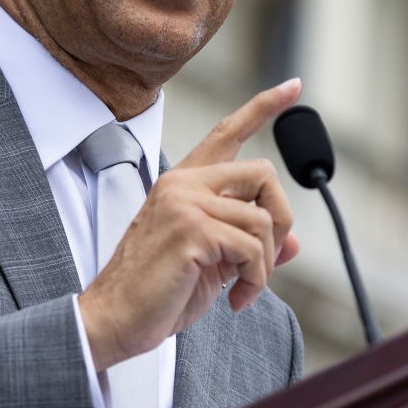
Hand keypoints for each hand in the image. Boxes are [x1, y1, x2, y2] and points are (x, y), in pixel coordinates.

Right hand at [77, 78, 301, 371]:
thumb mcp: (213, 265)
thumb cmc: (158, 294)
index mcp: (183, 183)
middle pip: (263, 173)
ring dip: (264, 264)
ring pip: (262, 219)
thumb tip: (291, 243)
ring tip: (242, 289)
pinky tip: (234, 300)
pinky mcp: (192, 229)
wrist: (114, 320)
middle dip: (279, 218)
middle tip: (264, 260)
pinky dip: (255, 281)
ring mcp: (185, 202)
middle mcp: (182, 183)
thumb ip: (247, 245)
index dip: (263, 108)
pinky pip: (253, 249)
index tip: (294, 86)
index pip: (227, 133)